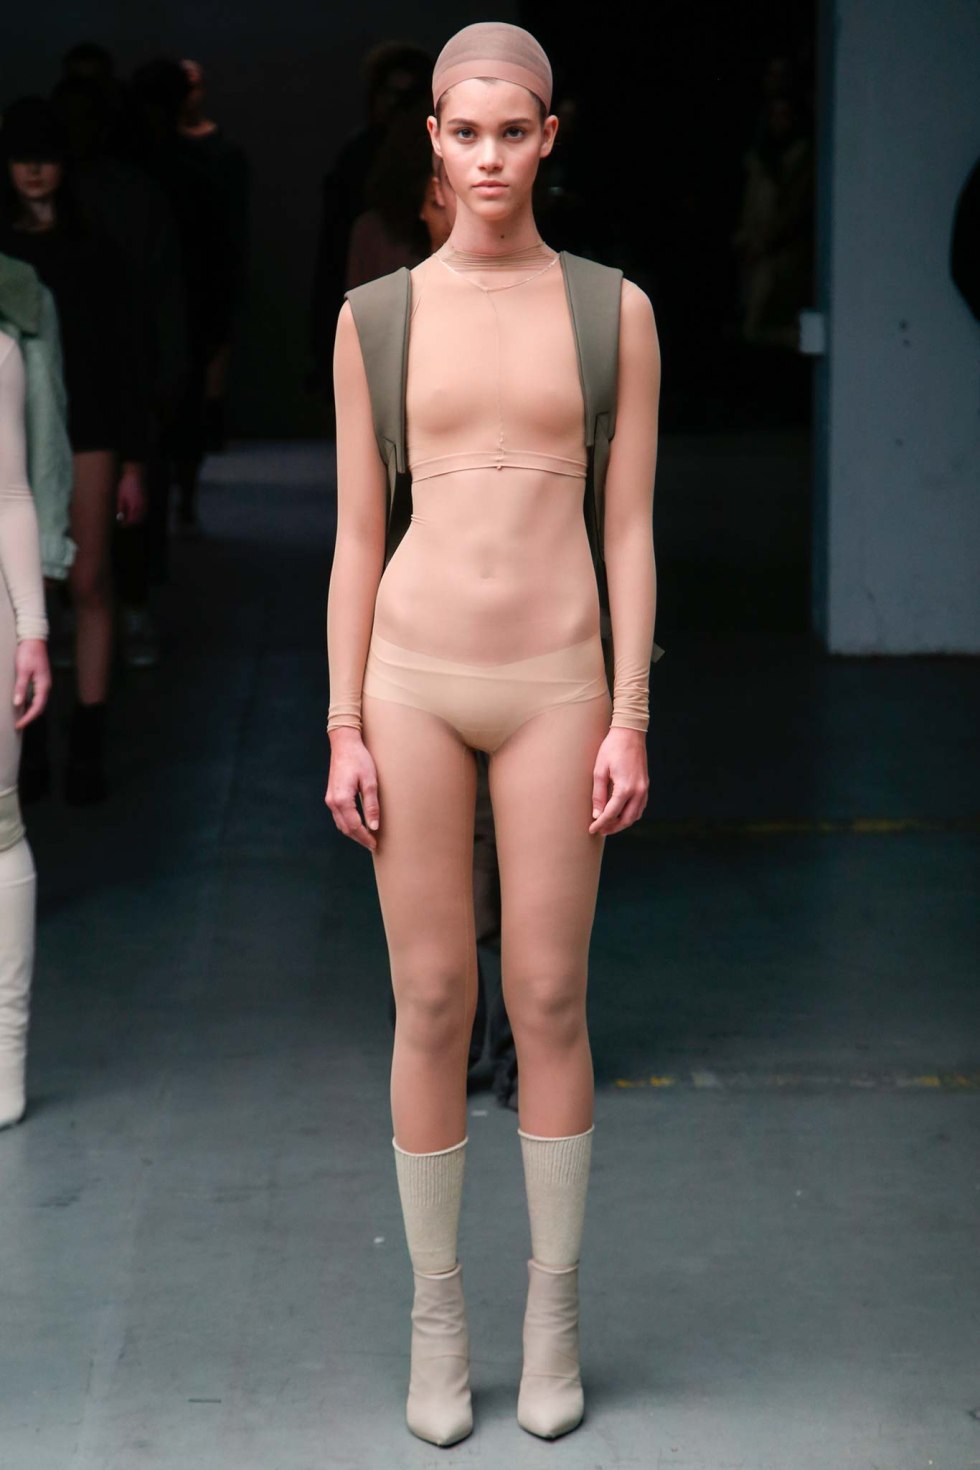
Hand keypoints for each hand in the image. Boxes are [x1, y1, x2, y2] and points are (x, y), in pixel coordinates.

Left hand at [12, 639, 50, 729]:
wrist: (33, 638)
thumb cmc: (28, 653)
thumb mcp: (22, 670)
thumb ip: (21, 687)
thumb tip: (18, 703)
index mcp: (43, 685)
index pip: (37, 707)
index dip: (28, 718)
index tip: (18, 725)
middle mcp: (45, 686)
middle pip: (39, 706)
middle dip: (29, 716)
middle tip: (18, 724)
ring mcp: (43, 682)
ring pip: (38, 701)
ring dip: (29, 710)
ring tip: (19, 716)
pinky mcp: (39, 679)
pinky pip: (35, 695)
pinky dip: (29, 702)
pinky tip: (21, 703)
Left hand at [116, 463, 146, 526]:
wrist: (134, 475)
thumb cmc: (126, 484)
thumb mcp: (120, 497)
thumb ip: (120, 508)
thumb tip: (120, 516)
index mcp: (134, 505)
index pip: (131, 519)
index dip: (126, 523)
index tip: (122, 524)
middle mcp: (141, 505)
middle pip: (138, 519)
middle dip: (132, 522)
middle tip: (125, 523)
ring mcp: (144, 502)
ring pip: (142, 515)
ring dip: (136, 518)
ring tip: (129, 517)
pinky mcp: (145, 499)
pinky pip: (144, 510)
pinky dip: (140, 513)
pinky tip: (134, 511)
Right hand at [325, 728, 380, 851]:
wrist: (344, 744)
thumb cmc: (359, 760)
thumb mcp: (370, 782)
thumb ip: (372, 805)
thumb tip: (374, 826)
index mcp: (342, 799)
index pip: (354, 826)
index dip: (365, 837)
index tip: (375, 844)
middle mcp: (332, 802)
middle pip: (346, 828)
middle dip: (359, 838)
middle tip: (373, 845)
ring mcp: (330, 799)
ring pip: (341, 824)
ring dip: (353, 833)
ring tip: (368, 838)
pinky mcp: (331, 796)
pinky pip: (339, 816)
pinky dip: (348, 824)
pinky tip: (358, 826)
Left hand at [589, 726, 648, 836]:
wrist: (630, 733)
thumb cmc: (612, 748)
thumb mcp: (599, 770)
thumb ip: (598, 794)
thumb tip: (596, 814)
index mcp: (625, 788)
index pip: (612, 814)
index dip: (600, 823)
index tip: (591, 829)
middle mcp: (638, 791)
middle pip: (626, 819)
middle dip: (612, 827)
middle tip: (599, 830)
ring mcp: (644, 788)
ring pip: (635, 815)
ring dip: (622, 822)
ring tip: (608, 824)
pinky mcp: (645, 785)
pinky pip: (640, 806)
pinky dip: (631, 814)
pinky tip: (620, 813)